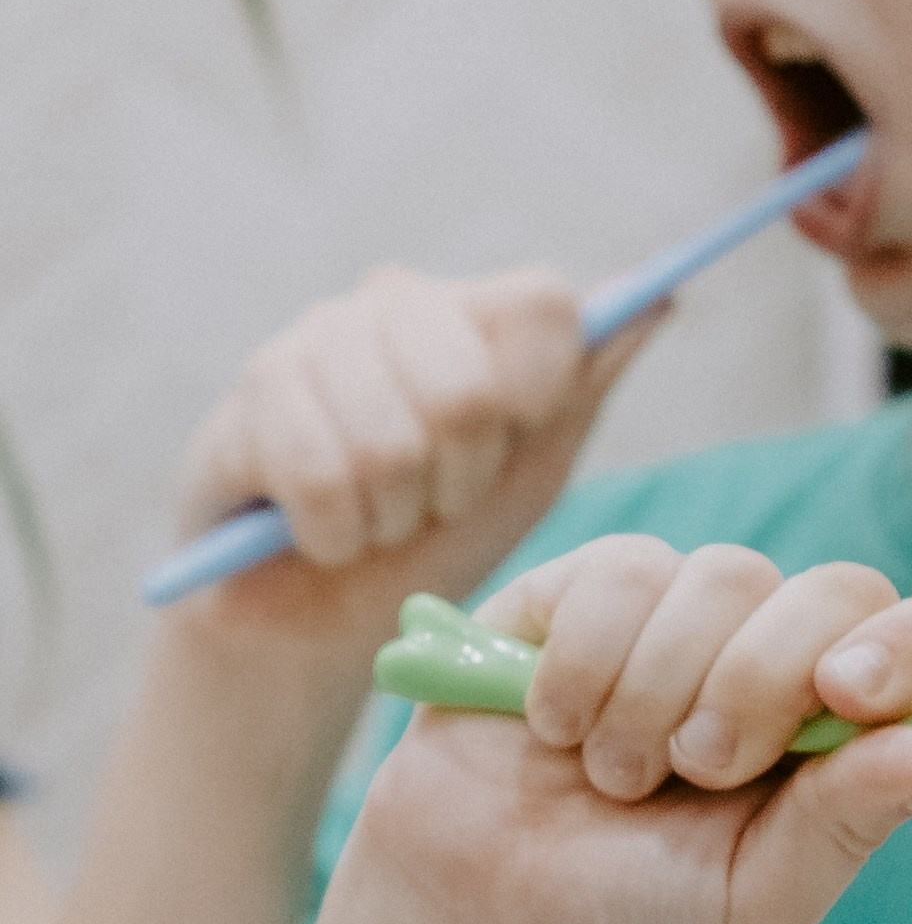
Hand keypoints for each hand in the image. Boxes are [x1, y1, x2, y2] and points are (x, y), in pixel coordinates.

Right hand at [169, 264, 651, 660]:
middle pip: (468, 388)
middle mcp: (390, 302)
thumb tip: (658, 298)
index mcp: (472, 308)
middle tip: (434, 500)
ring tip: (378, 519)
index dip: (539, 395)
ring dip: (393, 517)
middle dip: (461, 478)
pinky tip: (321, 533)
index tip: (511, 445)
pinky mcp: (240, 405)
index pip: (542, 303)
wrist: (323, 624)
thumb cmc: (440, 539)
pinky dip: (333, 536)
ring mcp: (307, 345)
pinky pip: (316, 481)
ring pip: (388, 444)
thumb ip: (586, 383)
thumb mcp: (532, 468)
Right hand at [354, 537, 911, 923]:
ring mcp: (683, 611)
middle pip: (834, 588)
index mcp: (845, 724)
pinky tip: (556, 727)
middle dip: (765, 681)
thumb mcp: (763, 894)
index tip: (853, 695)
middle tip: (701, 771)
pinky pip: (622, 571)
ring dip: (663, 689)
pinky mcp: (586, 588)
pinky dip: (588, 661)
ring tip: (617, 776)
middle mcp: (777, 649)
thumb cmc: (640, 919)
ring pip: (722, 574)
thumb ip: (858, 815)